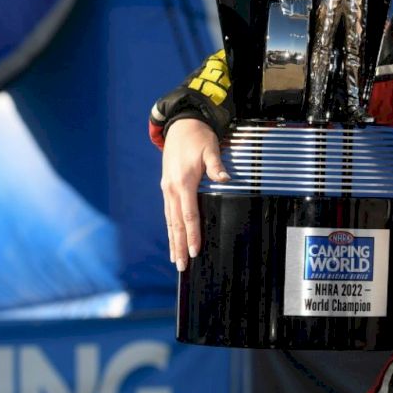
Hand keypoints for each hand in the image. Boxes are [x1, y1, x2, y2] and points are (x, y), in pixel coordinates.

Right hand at [160, 118, 229, 270]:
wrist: (181, 125)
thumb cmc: (198, 137)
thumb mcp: (210, 148)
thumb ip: (216, 165)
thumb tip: (224, 178)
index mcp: (183, 182)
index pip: (189, 215)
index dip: (192, 234)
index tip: (194, 251)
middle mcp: (171, 189)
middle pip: (176, 223)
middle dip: (178, 245)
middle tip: (181, 266)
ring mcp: (167, 189)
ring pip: (170, 220)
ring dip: (172, 240)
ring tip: (175, 259)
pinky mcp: (167, 187)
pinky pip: (169, 212)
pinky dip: (171, 227)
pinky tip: (173, 237)